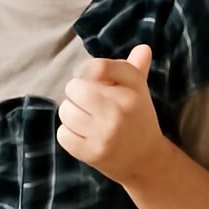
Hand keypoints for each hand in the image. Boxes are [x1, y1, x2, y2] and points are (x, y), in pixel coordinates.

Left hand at [56, 44, 162, 185]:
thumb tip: (143, 48)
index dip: (86, 71)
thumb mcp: (139, 91)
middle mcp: (120, 108)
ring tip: (86, 121)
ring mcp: (106, 132)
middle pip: (74, 88)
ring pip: (65, 111)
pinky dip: (68, 134)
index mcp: (133, 88)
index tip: (89, 79)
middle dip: (76, 94)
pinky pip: (62, 134)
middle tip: (87, 104)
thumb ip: (136, 68)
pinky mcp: (92, 153)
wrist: (145, 159)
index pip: (97, 67)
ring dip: (70, 115)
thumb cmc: (136, 118)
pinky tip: (83, 136)